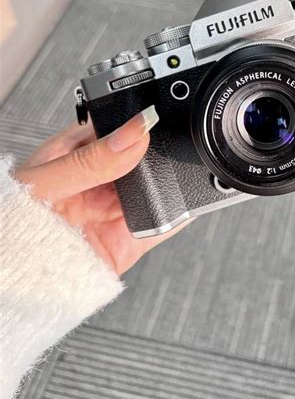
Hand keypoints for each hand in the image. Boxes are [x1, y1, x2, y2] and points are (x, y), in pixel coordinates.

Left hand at [14, 107, 192, 274]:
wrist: (11, 277)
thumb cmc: (10, 222)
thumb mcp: (47, 181)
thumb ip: (91, 159)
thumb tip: (133, 132)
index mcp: (76, 152)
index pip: (116, 127)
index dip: (135, 123)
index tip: (151, 120)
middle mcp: (100, 179)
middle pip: (141, 158)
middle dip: (155, 156)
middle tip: (156, 157)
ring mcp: (115, 210)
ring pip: (154, 188)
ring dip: (165, 185)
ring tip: (155, 186)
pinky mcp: (128, 240)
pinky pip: (161, 224)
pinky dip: (175, 216)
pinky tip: (174, 207)